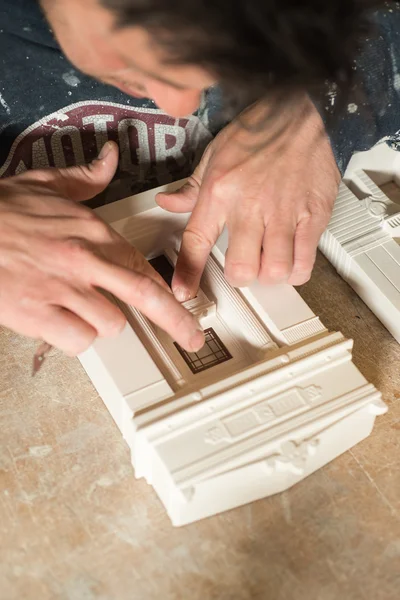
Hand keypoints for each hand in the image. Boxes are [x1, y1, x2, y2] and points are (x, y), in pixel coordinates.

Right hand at [0, 142, 203, 354]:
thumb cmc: (1, 211)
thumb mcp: (47, 184)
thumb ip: (86, 178)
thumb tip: (110, 158)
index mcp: (91, 231)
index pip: (143, 264)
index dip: (168, 288)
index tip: (184, 302)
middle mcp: (84, 260)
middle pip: (144, 295)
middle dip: (175, 321)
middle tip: (190, 337)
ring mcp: (62, 288)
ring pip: (110, 323)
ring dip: (102, 323)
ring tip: (83, 312)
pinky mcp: (37, 313)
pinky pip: (77, 339)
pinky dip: (74, 338)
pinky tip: (61, 324)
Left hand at [157, 95, 339, 299]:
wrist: (301, 110)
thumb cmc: (259, 131)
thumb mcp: (214, 155)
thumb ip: (190, 187)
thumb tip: (167, 203)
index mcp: (220, 191)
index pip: (197, 241)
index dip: (188, 272)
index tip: (184, 291)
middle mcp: (250, 205)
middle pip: (242, 268)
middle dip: (240, 278)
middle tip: (242, 270)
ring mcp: (284, 212)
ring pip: (276, 270)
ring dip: (270, 276)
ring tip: (268, 265)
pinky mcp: (313, 214)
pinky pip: (305, 260)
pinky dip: (297, 271)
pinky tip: (291, 262)